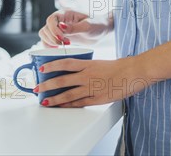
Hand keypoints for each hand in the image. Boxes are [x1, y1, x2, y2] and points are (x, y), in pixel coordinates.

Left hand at [35, 58, 152, 106]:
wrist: (134, 73)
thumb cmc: (118, 67)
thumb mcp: (98, 62)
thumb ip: (85, 67)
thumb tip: (72, 70)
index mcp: (87, 64)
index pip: (65, 63)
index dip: (52, 66)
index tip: (42, 69)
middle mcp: (87, 75)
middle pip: (62, 80)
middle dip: (47, 85)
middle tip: (37, 88)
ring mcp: (92, 87)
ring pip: (68, 94)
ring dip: (55, 98)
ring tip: (45, 101)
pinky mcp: (98, 98)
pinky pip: (80, 103)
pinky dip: (69, 105)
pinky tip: (61, 106)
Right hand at [39, 10, 112, 47]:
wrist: (102, 30)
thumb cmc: (97, 24)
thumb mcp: (88, 26)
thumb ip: (74, 27)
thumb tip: (61, 27)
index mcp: (65, 14)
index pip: (51, 20)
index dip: (53, 30)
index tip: (62, 39)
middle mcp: (59, 20)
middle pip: (45, 28)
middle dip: (52, 38)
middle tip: (65, 44)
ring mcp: (59, 29)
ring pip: (44, 35)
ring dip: (49, 42)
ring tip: (62, 47)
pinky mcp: (60, 37)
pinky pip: (48, 41)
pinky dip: (49, 46)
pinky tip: (58, 50)